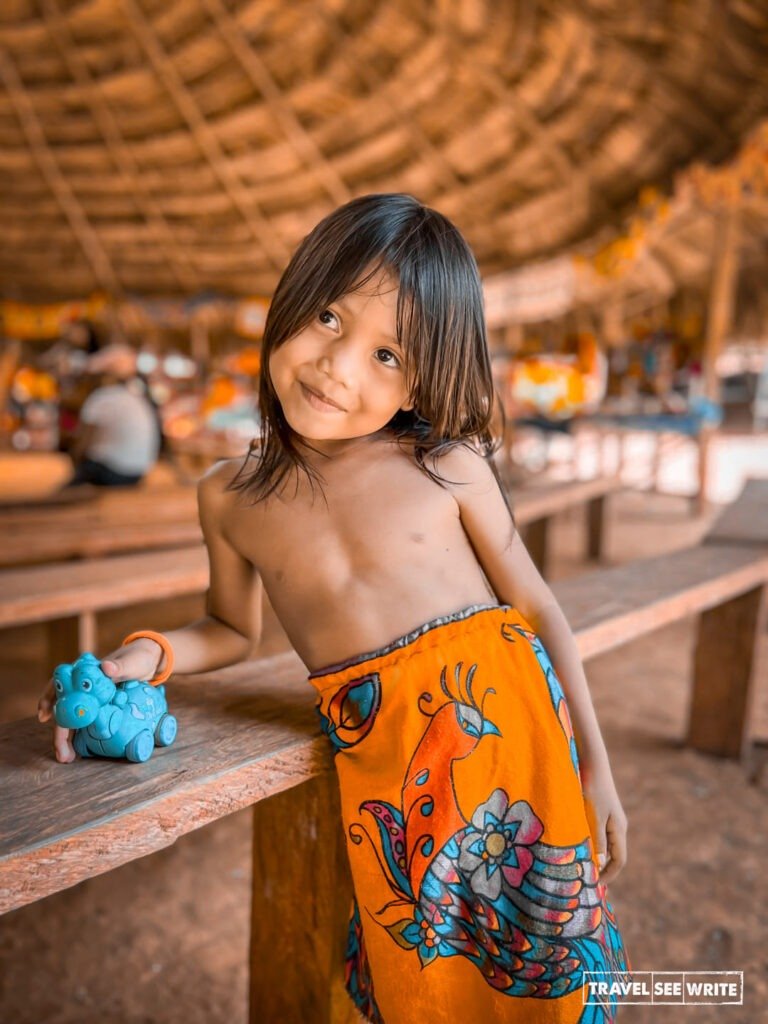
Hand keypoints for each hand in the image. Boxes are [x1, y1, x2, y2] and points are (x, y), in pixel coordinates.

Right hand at [37, 638, 163, 763]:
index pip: (59, 684)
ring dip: (67, 737)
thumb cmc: (138, 659)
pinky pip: (86, 722)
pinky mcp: (100, 707)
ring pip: (73, 718)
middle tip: (62, 754)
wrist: (149, 662)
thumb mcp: (131, 663)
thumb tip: (105, 667)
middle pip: (64, 708)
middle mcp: (83, 686)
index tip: (44, 716)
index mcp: (84, 672)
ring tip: (67, 758)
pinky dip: (79, 735)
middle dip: (59, 732)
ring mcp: (91, 699)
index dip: (48, 699)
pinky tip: (77, 749)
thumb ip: (120, 666)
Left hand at [582, 769, 627, 886]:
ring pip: (606, 845)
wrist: (593, 763)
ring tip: (582, 868)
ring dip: (596, 857)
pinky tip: (580, 847)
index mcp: (619, 829)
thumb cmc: (593, 789)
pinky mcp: (602, 812)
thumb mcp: (594, 816)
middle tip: (588, 882)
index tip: (596, 886)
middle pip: (614, 855)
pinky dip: (592, 845)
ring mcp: (611, 819)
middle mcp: (618, 826)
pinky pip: (600, 835)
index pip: (619, 860)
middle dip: (603, 869)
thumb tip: (599, 864)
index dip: (609, 875)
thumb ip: (597, 840)